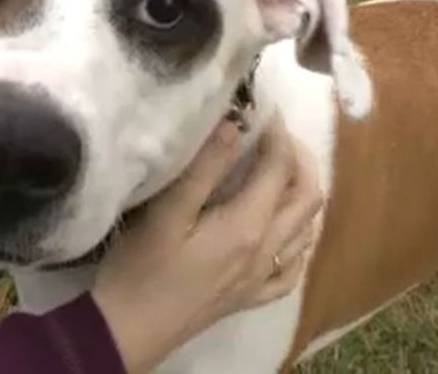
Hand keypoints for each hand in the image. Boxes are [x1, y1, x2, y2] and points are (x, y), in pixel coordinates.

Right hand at [90, 117, 323, 373]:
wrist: (130, 329)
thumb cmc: (141, 267)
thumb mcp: (166, 212)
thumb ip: (204, 169)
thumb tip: (235, 126)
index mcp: (247, 226)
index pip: (279, 168)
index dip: (278, 134)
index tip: (262, 108)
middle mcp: (266, 251)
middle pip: (307, 196)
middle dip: (299, 157)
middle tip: (276, 133)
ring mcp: (262, 278)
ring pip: (307, 229)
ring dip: (303, 192)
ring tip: (282, 169)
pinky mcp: (251, 296)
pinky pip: (293, 267)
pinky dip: (299, 239)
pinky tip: (286, 231)